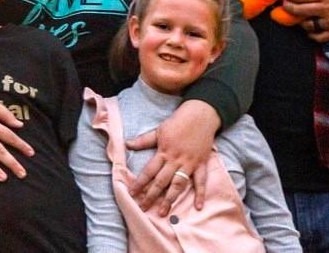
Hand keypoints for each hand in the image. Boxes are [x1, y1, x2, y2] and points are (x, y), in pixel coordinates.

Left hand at [126, 100, 218, 214]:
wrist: (200, 115)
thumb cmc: (178, 122)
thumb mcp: (159, 130)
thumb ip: (144, 140)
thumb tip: (127, 144)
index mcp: (163, 152)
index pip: (149, 171)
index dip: (139, 183)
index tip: (132, 193)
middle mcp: (175, 160)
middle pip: (161, 181)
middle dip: (151, 196)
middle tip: (144, 208)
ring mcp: (189, 163)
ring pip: (178, 184)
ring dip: (170, 199)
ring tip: (163, 212)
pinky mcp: (201, 164)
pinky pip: (201, 181)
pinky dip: (200, 194)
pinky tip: (198, 207)